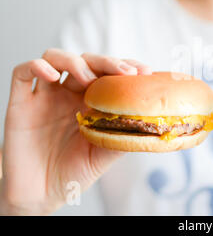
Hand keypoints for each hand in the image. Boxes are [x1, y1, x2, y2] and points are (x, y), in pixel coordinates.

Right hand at [0, 49, 151, 214]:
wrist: (42, 194)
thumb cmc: (74, 173)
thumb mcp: (105, 154)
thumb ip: (123, 135)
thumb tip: (151, 123)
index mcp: (92, 101)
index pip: (109, 73)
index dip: (126, 66)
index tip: (145, 71)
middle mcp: (70, 93)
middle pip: (87, 61)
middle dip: (107, 62)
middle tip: (125, 72)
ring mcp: (45, 95)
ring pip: (56, 58)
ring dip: (74, 62)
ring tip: (87, 79)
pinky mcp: (21, 102)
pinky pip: (22, 72)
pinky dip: (36, 66)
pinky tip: (51, 76)